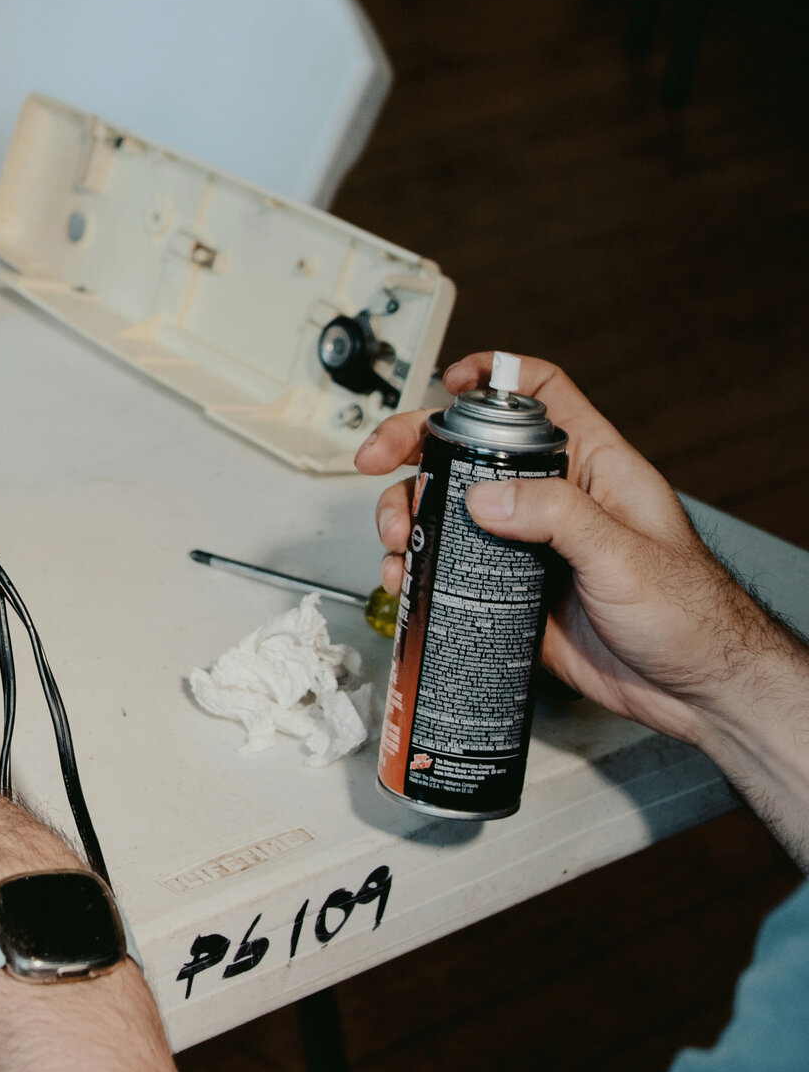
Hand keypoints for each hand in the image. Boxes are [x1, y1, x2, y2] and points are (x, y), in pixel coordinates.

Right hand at [355, 353, 788, 746]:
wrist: (695, 695)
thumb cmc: (691, 615)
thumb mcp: (626, 554)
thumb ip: (556, 515)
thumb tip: (483, 496)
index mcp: (591, 467)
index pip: (540, 395)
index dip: (492, 376)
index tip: (448, 380)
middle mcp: (552, 500)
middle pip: (469, 451)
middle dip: (413, 449)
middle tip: (377, 459)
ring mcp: (526, 546)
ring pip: (447, 510)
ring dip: (408, 515)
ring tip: (400, 538)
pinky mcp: (507, 592)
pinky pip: (448, 568)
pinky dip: (416, 569)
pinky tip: (407, 578)